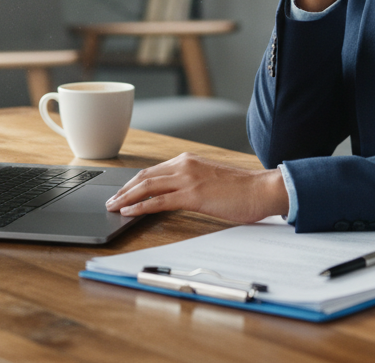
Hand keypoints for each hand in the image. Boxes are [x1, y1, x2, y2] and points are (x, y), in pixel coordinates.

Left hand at [105, 153, 289, 222]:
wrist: (264, 189)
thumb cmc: (243, 188)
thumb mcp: (211, 180)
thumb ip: (193, 182)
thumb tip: (177, 195)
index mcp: (189, 160)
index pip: (153, 171)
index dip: (134, 183)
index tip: (122, 192)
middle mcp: (185, 165)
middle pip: (144, 177)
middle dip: (124, 190)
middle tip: (110, 201)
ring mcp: (188, 179)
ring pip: (147, 187)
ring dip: (126, 198)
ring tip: (113, 207)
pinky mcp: (193, 195)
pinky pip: (159, 201)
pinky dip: (140, 207)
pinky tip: (129, 213)